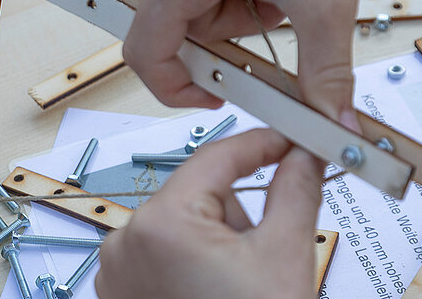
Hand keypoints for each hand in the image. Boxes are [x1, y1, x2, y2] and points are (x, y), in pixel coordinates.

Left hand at [95, 129, 322, 298]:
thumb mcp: (285, 254)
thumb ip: (295, 190)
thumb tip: (304, 153)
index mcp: (162, 222)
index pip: (216, 157)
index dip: (260, 144)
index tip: (289, 138)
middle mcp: (126, 240)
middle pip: (198, 194)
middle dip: (238, 213)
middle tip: (263, 253)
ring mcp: (117, 268)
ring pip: (182, 224)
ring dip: (217, 240)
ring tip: (238, 285)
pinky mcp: (119, 290)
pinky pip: (162, 253)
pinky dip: (193, 261)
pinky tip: (216, 291)